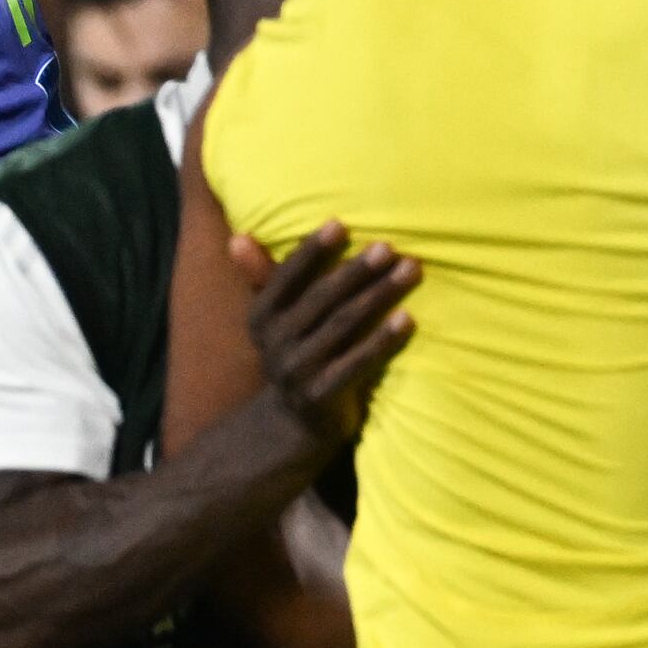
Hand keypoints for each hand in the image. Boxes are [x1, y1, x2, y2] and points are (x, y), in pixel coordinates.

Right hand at [237, 220, 419, 444]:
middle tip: (388, 247)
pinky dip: (382, 341)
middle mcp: (275, 344)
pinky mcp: (321, 396)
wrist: (296, 422)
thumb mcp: (278, 319)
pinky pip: (357, 363)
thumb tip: (237, 238)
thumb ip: (265, 278)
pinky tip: (408, 319)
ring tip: (410, 270)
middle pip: (320, 299)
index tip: (340, 225)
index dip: (311, 251)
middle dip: (356, 271)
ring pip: (343, 326)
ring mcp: (297, 372)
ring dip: (379, 296)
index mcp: (262, 318)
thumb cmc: (298, 353)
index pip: (285, 277)